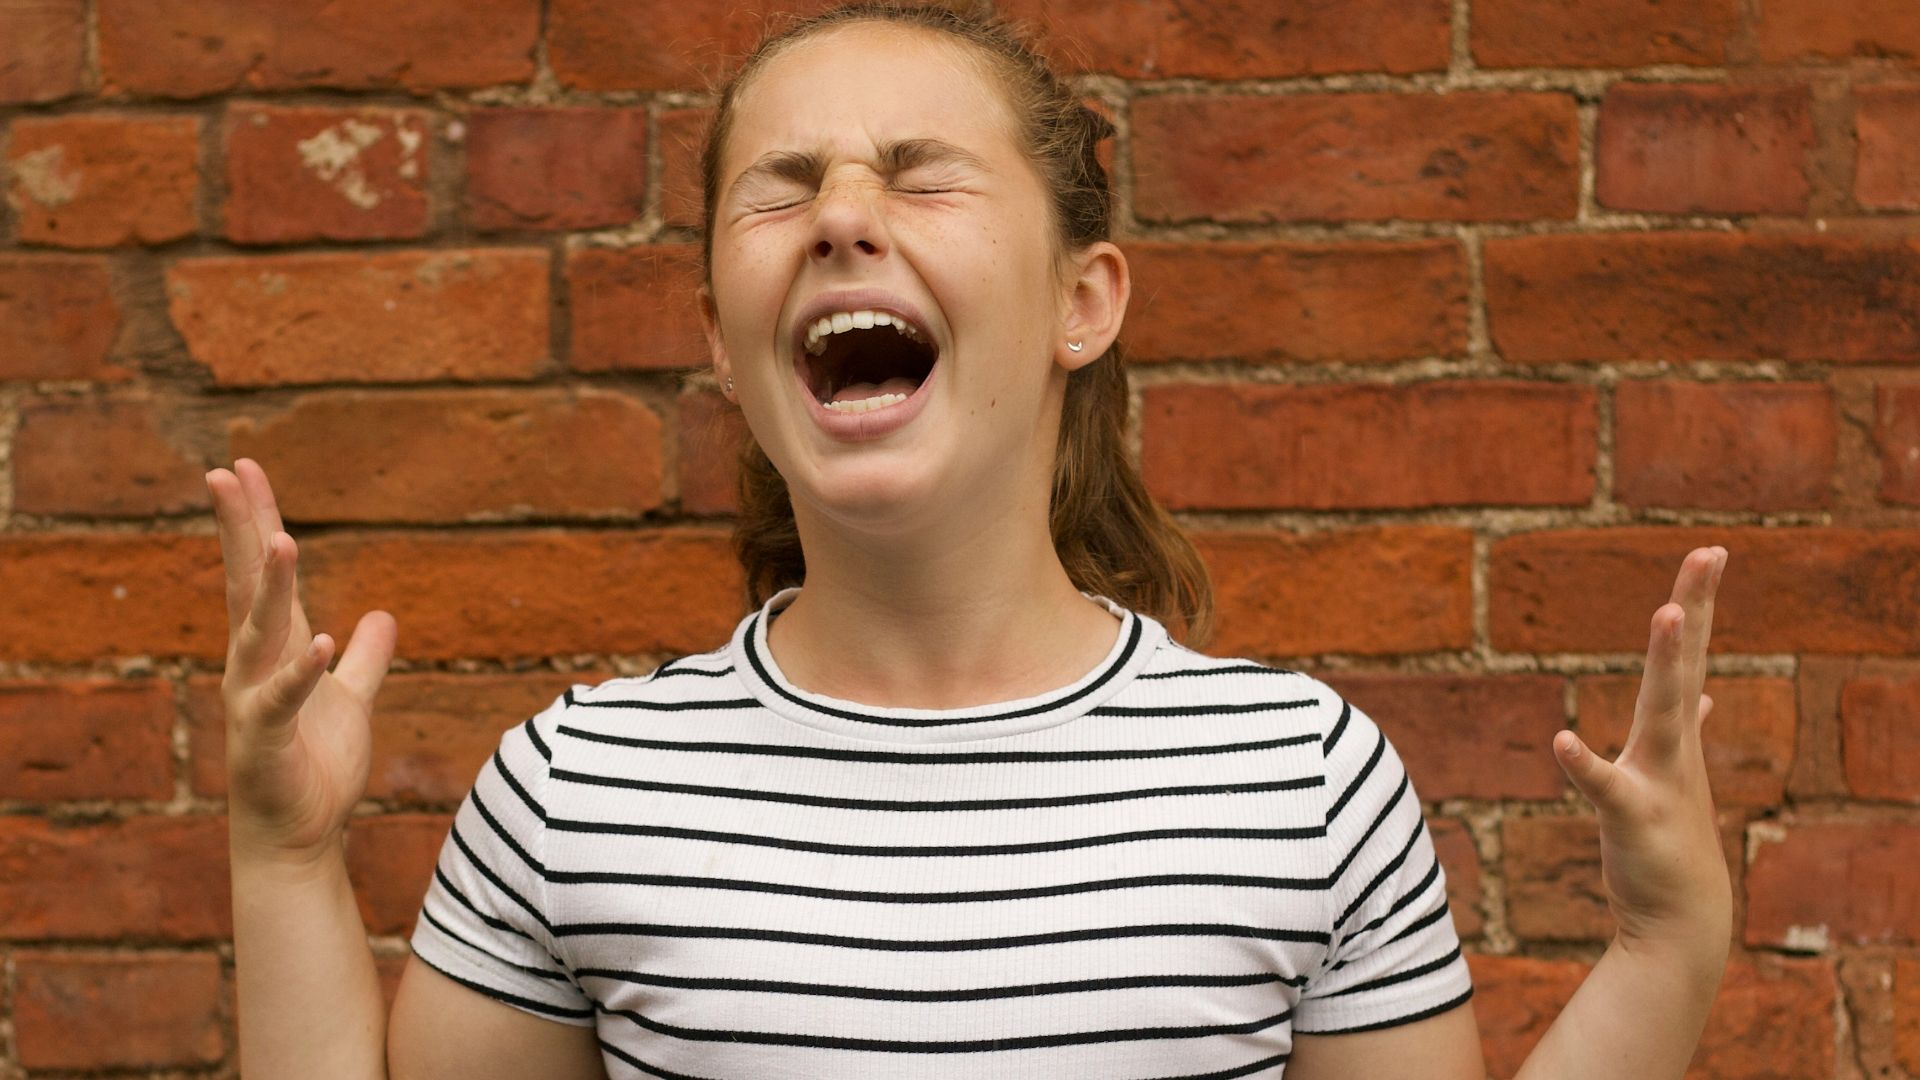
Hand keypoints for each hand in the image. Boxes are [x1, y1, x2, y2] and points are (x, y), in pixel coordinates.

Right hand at [209, 458, 396, 864]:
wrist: (300, 836)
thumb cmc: (317, 767)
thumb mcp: (351, 699)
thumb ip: (365, 659)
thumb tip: (382, 616)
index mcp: (274, 649)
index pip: (262, 573)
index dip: (256, 521)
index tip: (244, 468)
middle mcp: (253, 665)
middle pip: (246, 585)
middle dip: (240, 530)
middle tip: (226, 474)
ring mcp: (253, 700)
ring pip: (258, 632)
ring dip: (272, 588)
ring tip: (283, 539)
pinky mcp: (264, 739)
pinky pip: (283, 699)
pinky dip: (301, 671)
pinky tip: (320, 640)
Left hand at [1553, 545, 1733, 960]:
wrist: (1680, 916)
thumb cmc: (1670, 841)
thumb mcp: (1676, 776)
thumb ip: (1683, 730)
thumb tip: (1701, 698)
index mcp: (1672, 734)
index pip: (1687, 656)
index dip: (1697, 603)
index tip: (1711, 552)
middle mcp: (1671, 747)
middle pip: (1685, 664)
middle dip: (1696, 607)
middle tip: (1710, 552)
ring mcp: (1658, 780)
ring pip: (1663, 712)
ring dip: (1667, 664)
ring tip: (1668, 613)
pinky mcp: (1633, 818)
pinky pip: (1607, 788)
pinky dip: (1585, 765)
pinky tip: (1562, 741)